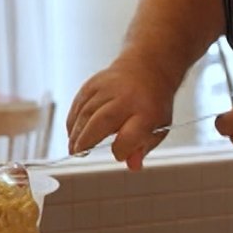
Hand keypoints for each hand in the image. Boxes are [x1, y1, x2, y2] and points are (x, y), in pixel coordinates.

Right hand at [67, 56, 176, 170]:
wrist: (148, 67)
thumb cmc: (152, 102)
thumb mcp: (159, 126)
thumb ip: (144, 147)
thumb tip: (132, 165)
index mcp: (147, 110)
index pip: (132, 134)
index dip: (122, 149)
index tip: (117, 154)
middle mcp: (126, 97)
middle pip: (103, 120)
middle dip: (87, 140)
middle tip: (78, 154)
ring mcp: (108, 87)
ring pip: (86, 112)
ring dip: (76, 132)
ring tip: (73, 148)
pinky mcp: (94, 82)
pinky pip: (79, 103)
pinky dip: (73, 119)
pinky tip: (72, 132)